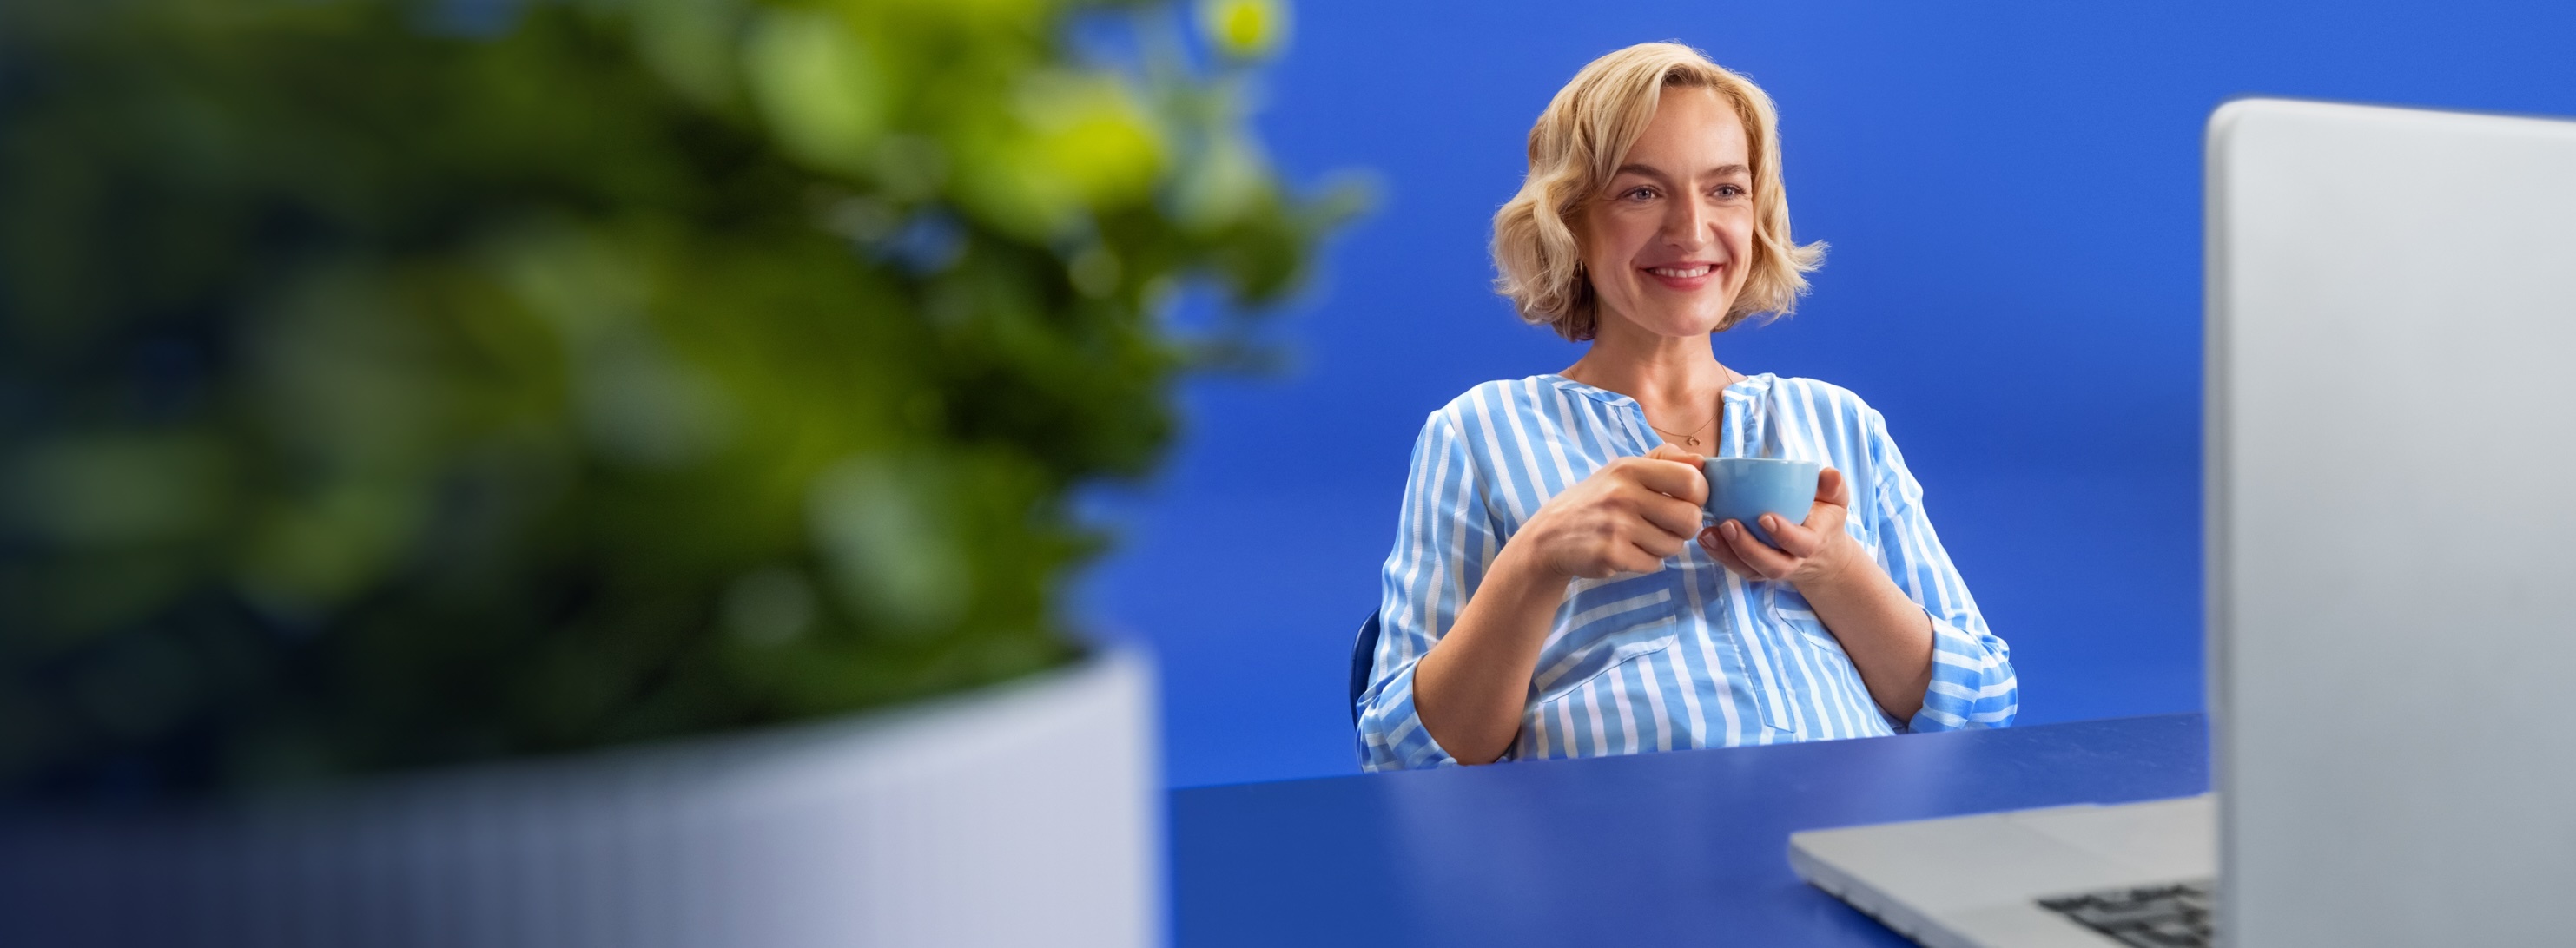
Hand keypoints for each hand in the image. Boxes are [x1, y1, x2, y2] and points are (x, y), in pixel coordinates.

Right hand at [1512, 444, 1707, 580]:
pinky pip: (1654, 564)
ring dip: (1663, 546)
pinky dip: (1645, 562)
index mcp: (1630, 469)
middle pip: (1690, 518)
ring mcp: (1617, 526)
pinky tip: (1626, 552)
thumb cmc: (1596, 501)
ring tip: (1640, 538)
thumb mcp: (1622, 471)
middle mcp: (1623, 494)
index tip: (1686, 501)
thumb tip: (1702, 462)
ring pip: (1674, 545)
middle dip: (1684, 527)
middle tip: (1666, 526)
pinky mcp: (1611, 555)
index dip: (1699, 495)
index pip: (1692, 480)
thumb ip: (1664, 461)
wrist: (1550, 536)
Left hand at [1698, 467, 1863, 587]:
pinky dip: (1719, 555)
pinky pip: (1737, 568)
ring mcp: (1771, 568)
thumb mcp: (1835, 501)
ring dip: (1727, 553)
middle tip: (1728, 524)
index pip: (1801, 544)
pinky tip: (1705, 537)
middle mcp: (1792, 561)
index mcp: (1813, 543)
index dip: (1784, 534)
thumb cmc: (1823, 519)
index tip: (1765, 517)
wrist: (1821, 553)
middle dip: (1748, 548)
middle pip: (1771, 565)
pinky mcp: (1755, 569)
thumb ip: (1833, 487)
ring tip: (1708, 533)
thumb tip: (1830, 474)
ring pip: (1750, 569)